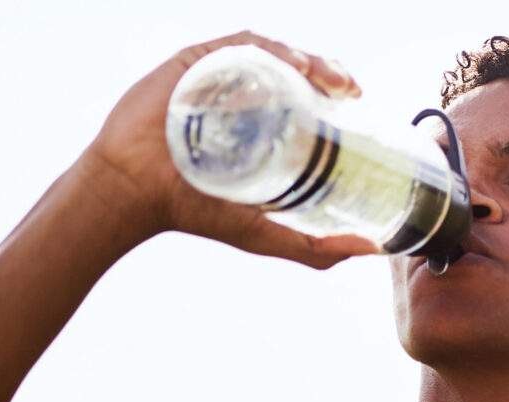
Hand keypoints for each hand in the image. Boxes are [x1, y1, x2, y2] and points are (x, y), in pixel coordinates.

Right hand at [81, 31, 375, 268]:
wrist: (134, 194)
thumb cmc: (195, 211)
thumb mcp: (266, 235)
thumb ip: (317, 248)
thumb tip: (373, 250)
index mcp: (259, 123)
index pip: (308, 98)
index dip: (338, 95)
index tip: (361, 104)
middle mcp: (241, 95)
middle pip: (296, 72)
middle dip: (331, 73)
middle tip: (353, 91)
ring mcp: (218, 76)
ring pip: (273, 55)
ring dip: (310, 59)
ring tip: (334, 79)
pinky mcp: (194, 63)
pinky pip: (237, 45)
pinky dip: (270, 49)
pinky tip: (296, 64)